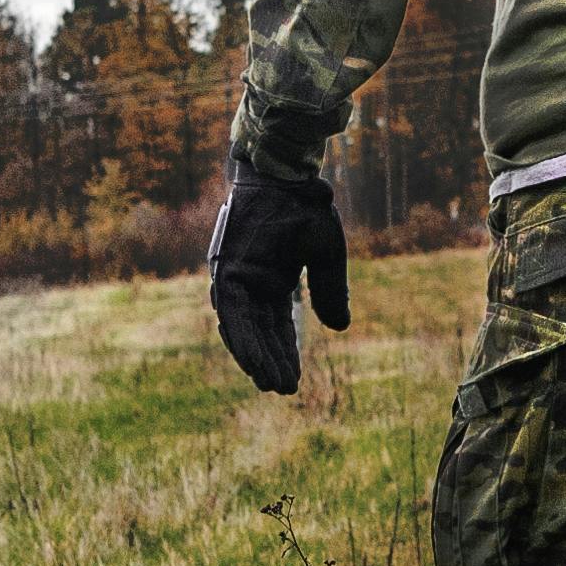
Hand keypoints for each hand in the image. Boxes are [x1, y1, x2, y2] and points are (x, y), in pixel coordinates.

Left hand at [208, 165, 348, 393]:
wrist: (284, 175)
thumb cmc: (304, 207)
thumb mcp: (327, 254)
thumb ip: (331, 290)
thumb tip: (340, 327)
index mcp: (274, 280)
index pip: (279, 326)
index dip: (286, 353)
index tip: (294, 381)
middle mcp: (251, 283)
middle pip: (260, 332)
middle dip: (270, 362)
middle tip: (282, 390)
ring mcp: (235, 277)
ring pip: (242, 327)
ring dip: (253, 356)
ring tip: (268, 382)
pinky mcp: (225, 271)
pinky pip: (230, 311)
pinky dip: (240, 336)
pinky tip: (250, 360)